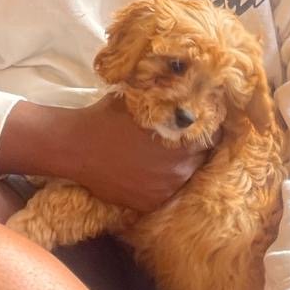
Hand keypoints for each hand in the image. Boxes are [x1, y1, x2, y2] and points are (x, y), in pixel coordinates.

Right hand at [64, 93, 204, 211]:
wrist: (76, 147)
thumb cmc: (108, 116)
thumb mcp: (141, 96)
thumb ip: (168, 95)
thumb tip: (190, 85)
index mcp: (183, 139)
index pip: (213, 136)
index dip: (207, 129)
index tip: (199, 125)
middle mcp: (180, 167)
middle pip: (200, 158)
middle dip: (193, 149)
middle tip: (178, 141)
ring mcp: (165, 189)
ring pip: (184, 177)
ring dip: (178, 168)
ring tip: (160, 157)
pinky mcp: (150, 204)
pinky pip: (165, 193)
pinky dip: (160, 184)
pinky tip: (147, 172)